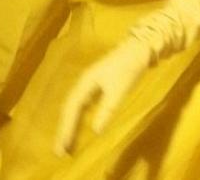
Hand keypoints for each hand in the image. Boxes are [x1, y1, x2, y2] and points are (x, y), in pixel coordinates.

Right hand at [53, 39, 151, 156]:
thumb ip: (107, 110)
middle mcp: (82, 83)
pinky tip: (79, 125)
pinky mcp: (97, 83)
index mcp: (85, 83)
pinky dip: (78, 116)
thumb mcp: (119, 90)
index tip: (62, 147)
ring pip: (74, 107)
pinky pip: (82, 104)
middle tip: (59, 151)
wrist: (140, 48)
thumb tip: (95, 131)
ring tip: (65, 142)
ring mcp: (88, 82)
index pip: (71, 110)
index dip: (65, 129)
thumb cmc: (129, 67)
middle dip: (63, 130)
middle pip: (68, 109)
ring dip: (69, 124)